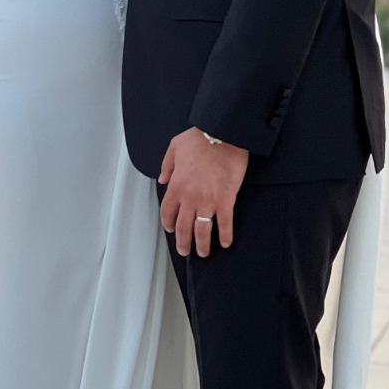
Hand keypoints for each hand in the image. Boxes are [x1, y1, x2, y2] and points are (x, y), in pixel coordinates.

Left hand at [159, 129, 248, 256]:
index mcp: (176, 186)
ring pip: (202, 231)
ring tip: (203, 252)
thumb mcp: (174, 147)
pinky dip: (224, 235)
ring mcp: (208, 201)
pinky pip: (224, 223)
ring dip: (202, 245)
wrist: (224, 135)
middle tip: (185, 250)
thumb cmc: (201, 139)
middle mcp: (189, 197)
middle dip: (183, 242)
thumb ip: (167, 165)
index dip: (169, 224)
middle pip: (183, 227)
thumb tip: (162, 179)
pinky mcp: (226, 200)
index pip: (167, 212)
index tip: (171, 230)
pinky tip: (224, 243)